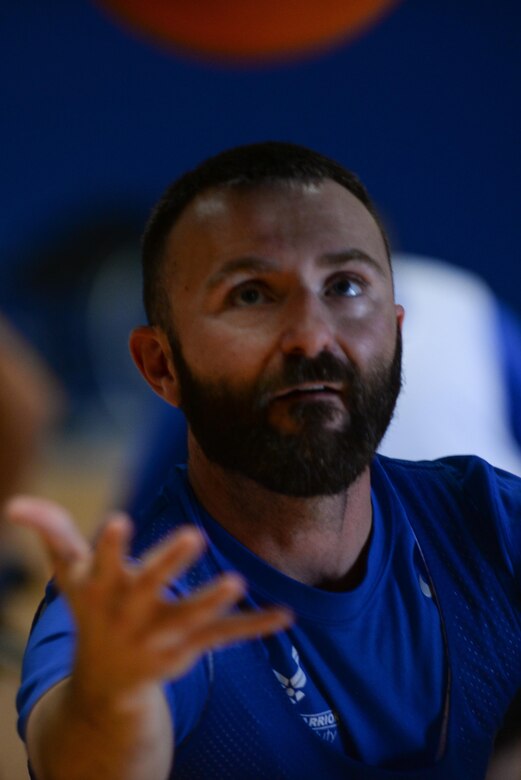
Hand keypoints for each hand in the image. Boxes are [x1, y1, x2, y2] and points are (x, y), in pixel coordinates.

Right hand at [6, 496, 292, 702]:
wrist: (107, 680)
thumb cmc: (90, 609)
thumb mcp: (68, 573)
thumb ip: (50, 532)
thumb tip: (13, 504)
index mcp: (102, 589)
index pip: (101, 564)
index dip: (109, 546)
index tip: (118, 521)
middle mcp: (131, 613)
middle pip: (150, 587)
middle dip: (169, 564)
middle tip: (193, 536)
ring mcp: (161, 634)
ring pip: (190, 616)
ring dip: (212, 601)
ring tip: (237, 581)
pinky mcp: (190, 647)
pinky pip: (225, 636)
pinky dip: (254, 626)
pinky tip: (284, 614)